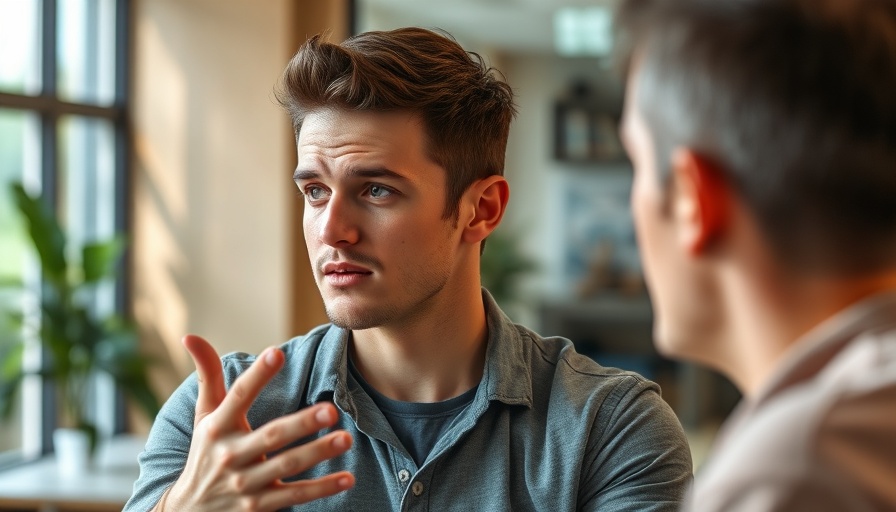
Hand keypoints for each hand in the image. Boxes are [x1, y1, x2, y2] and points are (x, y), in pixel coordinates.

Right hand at [156, 335, 354, 510]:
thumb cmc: (205, 452)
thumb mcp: (203, 416)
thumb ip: (207, 375)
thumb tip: (190, 335)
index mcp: (218, 427)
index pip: (239, 396)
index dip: (257, 375)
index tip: (277, 353)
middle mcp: (230, 455)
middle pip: (271, 436)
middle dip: (301, 423)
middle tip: (331, 410)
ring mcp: (245, 483)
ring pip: (286, 466)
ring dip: (318, 453)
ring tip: (346, 439)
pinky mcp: (258, 506)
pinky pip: (294, 496)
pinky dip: (322, 489)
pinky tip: (347, 478)